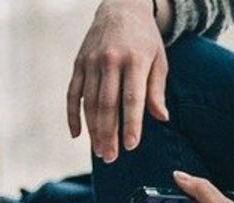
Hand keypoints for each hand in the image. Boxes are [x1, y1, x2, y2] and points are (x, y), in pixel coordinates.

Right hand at [69, 0, 168, 160]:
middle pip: (108, 105)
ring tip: (99, 151)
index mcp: (135, 60)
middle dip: (109, 134)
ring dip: (93, 130)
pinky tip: (77, 135)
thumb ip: (156, 89)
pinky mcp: (78, 64)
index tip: (131, 146)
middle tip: (111, 157)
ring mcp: (91, 62)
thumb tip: (161, 118)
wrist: (121, 8)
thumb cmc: (145, 39)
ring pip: (90, 103)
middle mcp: (110, 61)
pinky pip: (73, 94)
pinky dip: (73, 116)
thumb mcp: (158, 59)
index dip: (131, 124)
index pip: (132, 98)